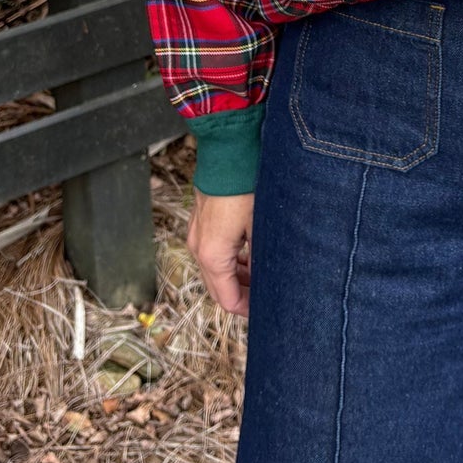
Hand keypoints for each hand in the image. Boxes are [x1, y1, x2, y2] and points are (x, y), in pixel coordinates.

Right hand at [188, 189, 255, 316]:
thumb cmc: (246, 188)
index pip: (226, 299)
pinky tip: (249, 255)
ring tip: (260, 276)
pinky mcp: (200, 222)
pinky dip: (228, 260)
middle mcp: (199, 248)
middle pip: (217, 287)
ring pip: (214, 269)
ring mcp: (196, 234)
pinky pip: (212, 252)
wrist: (229, 152)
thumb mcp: (260, 228)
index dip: (246, 309)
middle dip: (241, 294)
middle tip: (265, 296)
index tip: (264, 310)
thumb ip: (260, 261)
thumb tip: (266, 282)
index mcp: (213, 256)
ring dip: (235, 277)